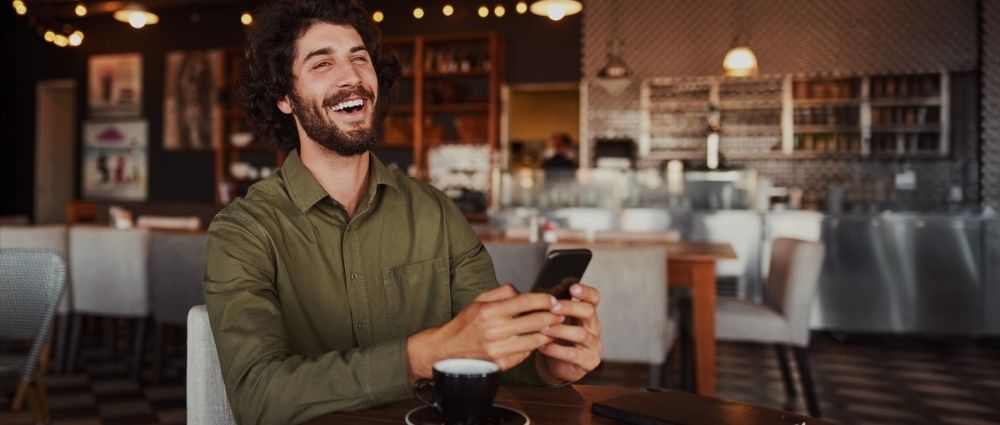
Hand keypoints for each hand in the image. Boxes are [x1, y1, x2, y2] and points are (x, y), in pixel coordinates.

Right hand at [407, 285, 563, 380]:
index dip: (544, 299)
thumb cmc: (466, 323)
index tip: (553, 299)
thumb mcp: (479, 301)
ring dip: (549, 333)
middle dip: (553, 316)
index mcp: (490, 311)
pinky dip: (534, 346)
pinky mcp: (502, 363)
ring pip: (536, 340)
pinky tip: (538, 340)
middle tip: (561, 313)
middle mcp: (495, 330)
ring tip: (555, 327)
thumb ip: (502, 292)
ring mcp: (500, 349)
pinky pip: (526, 353)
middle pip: (536, 321)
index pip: (525, 301)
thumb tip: (524, 292)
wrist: (449, 350)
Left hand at [536, 283, 602, 382]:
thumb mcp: (551, 316)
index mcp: (587, 312)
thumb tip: (538, 285)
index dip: (585, 291)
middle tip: (552, 307)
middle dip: (570, 307)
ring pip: (581, 334)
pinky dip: (557, 350)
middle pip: (588, 311)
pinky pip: (574, 355)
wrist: (554, 364)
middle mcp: (594, 326)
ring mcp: (594, 345)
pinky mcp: (589, 361)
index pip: (594, 297)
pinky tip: (543, 347)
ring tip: (543, 329)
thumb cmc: (554, 335)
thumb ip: (550, 301)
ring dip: (560, 330)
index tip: (572, 287)